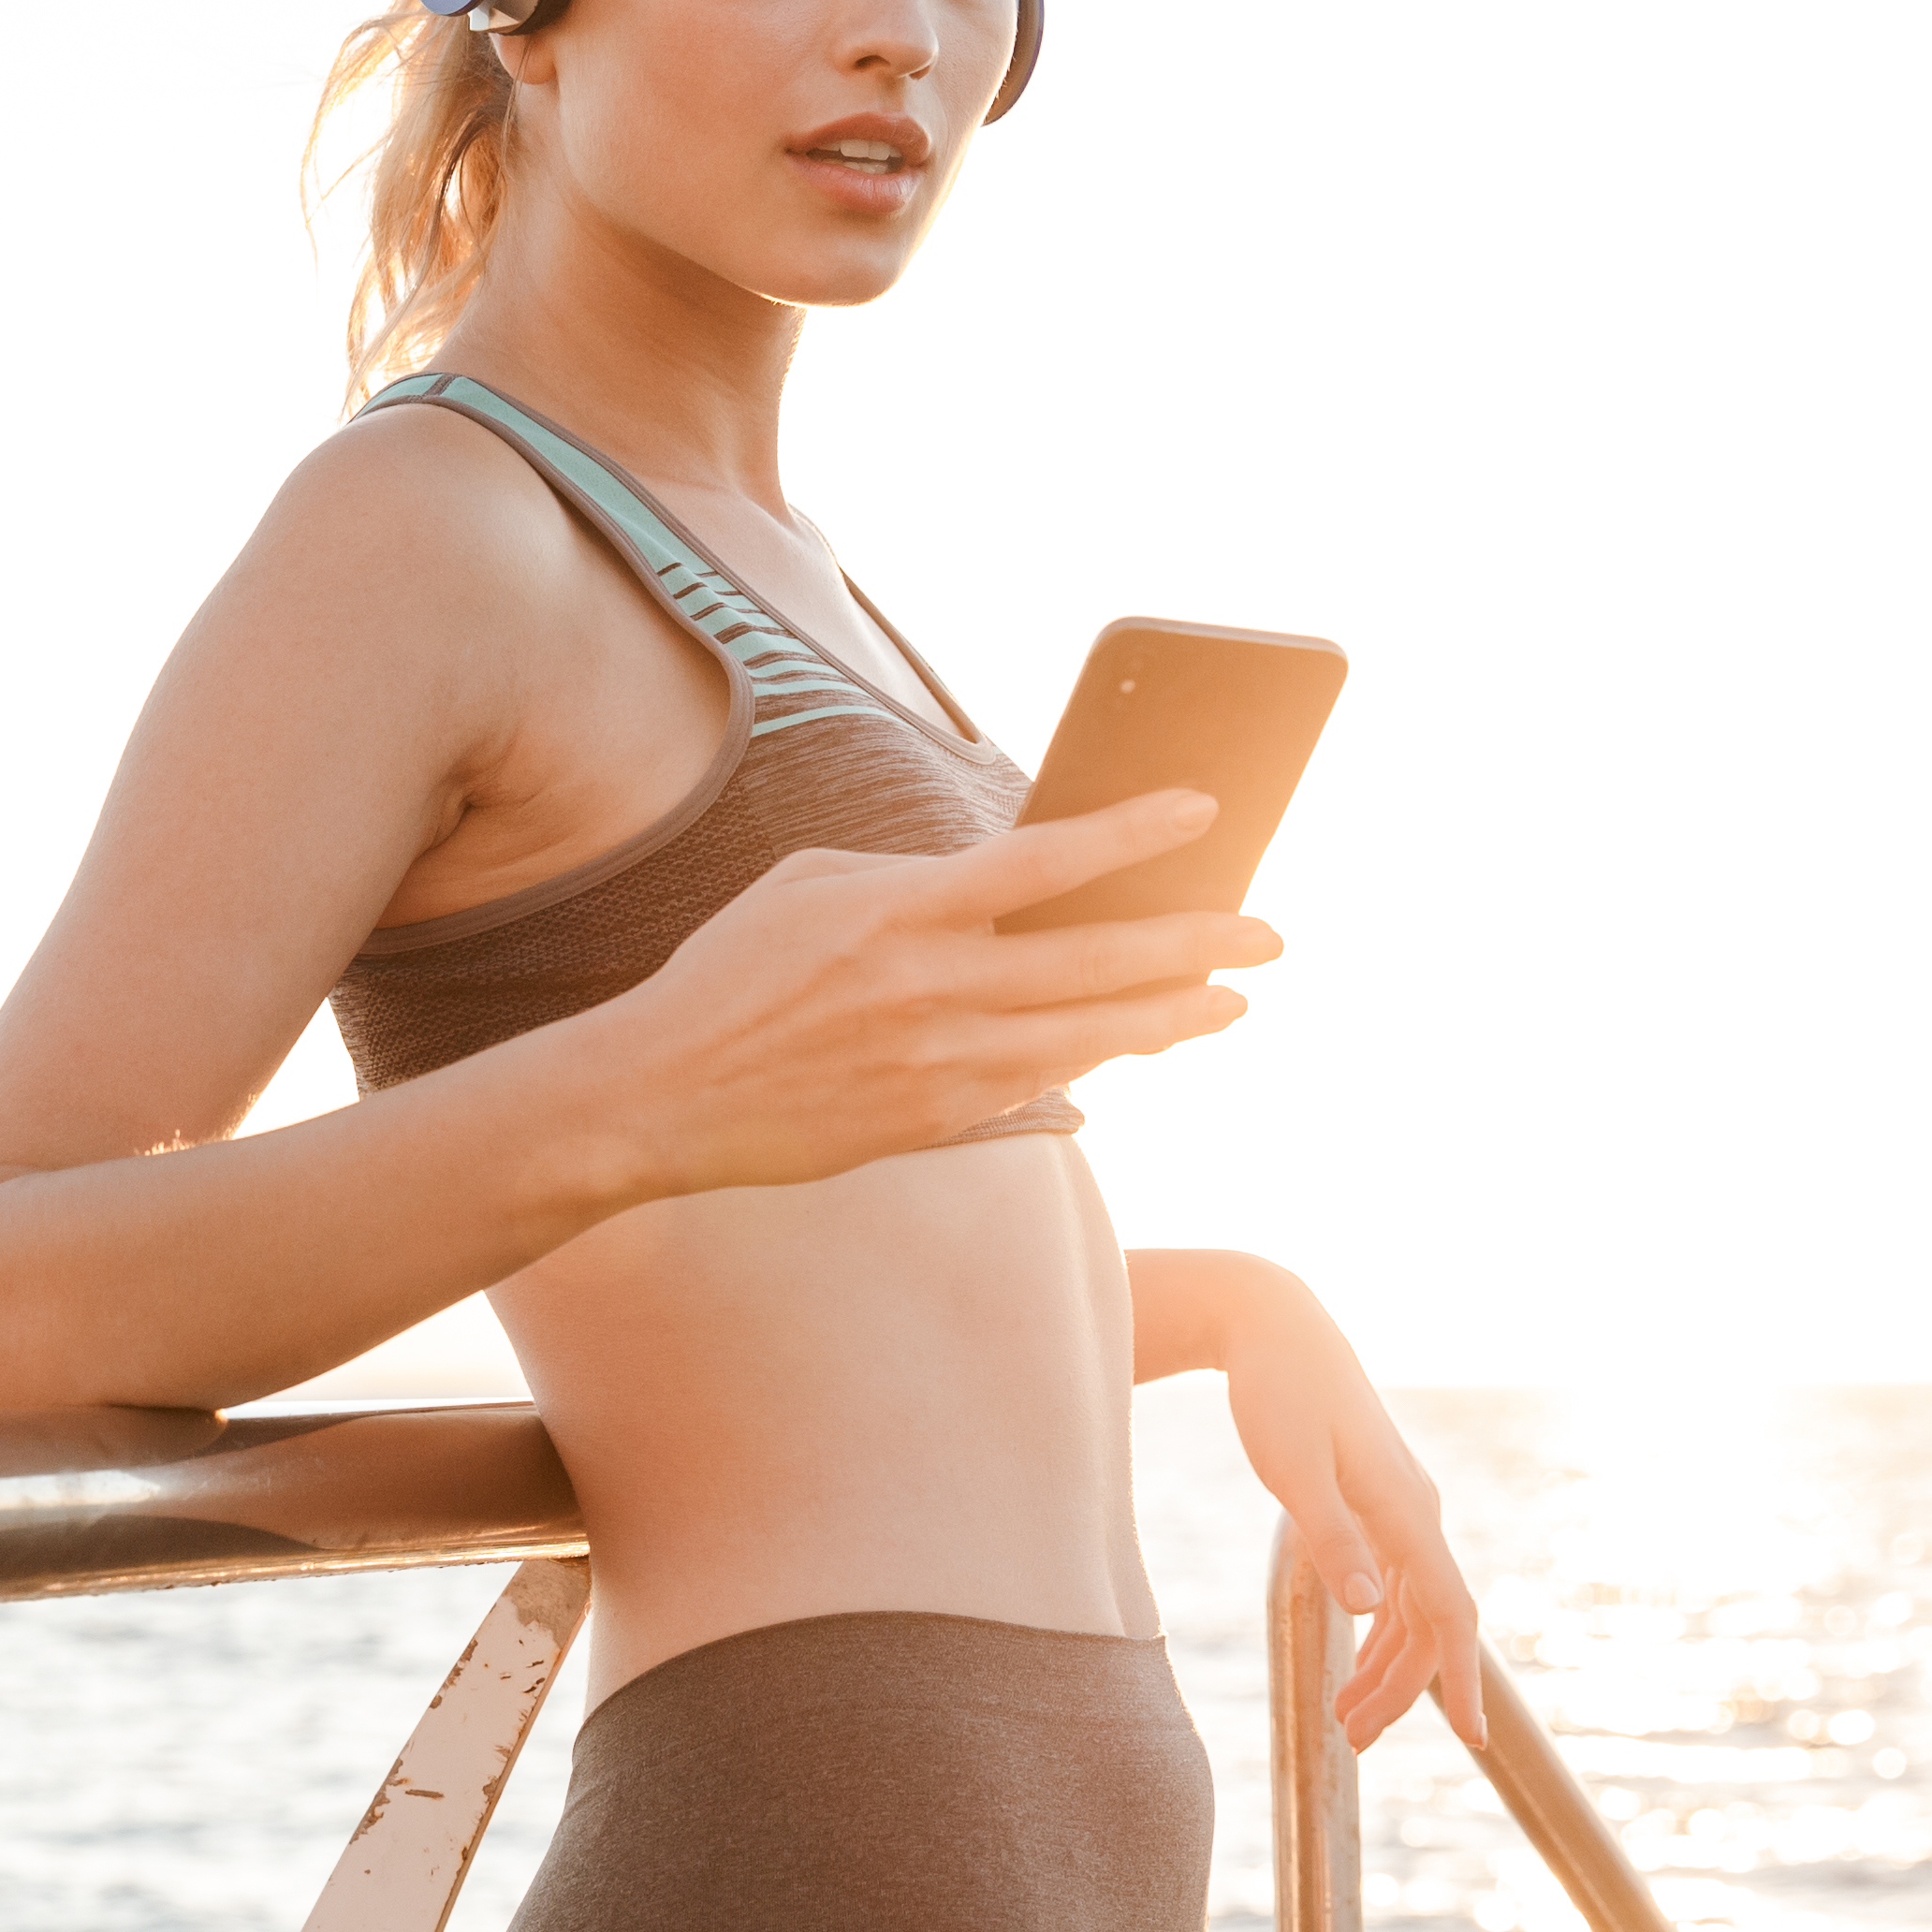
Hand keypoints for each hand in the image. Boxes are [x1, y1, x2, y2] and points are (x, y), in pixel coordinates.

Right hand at [587, 791, 1280, 1197]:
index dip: (1134, 834)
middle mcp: (933, 986)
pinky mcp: (936, 1119)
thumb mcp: (810, 887)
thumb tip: (1000, 876)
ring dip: (1171, 1015)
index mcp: (900, 909)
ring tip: (1231, 1000)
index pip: (1045, 861)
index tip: (1206, 812)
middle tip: (1267, 933)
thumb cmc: (731, 975)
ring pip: (1090, 1034)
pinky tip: (1142, 1041)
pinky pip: (1044, 1084)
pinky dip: (1101, 1058)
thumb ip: (912, 876)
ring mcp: (940, 1061)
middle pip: (1097, 959)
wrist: (663, 1096)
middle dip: (1197, 943)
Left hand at [1211, 1268, 1488, 1751]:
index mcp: (1406, 1511)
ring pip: (1412, 1609)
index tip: (1474, 1739)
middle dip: (1402, 1689)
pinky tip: (1356, 1662)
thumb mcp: (1293, 1470)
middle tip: (1355, 1744)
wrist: (1276, 1327)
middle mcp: (1417, 1514)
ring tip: (1348, 1721)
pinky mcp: (1378, 1503)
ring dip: (1388, 1667)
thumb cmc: (1278, 1395)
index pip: (1450, 1612)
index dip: (1465, 1679)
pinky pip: (1396, 1585)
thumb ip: (1331, 1539)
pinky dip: (1379, 1630)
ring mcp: (1401, 1509)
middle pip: (1430, 1624)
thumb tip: (1367, 1609)